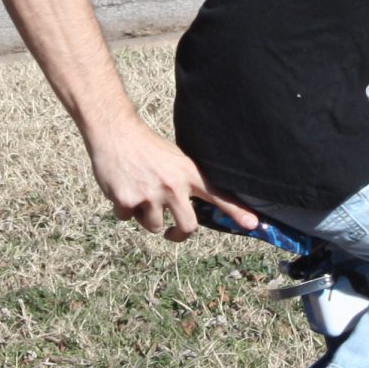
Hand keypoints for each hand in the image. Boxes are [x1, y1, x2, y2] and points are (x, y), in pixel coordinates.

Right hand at [88, 118, 256, 241]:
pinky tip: (121, 187)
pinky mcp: (126, 201)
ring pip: (153, 226)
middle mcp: (173, 186)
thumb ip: (185, 182)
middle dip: (178, 234)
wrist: (115, 133)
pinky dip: (123, 208)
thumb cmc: (146, 146)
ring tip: (139, 192)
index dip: (236, 211)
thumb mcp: (175, 159)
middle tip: (171, 232)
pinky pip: (126, 218)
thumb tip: (193, 208)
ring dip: (146, 217)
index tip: (252, 224)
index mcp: (188, 174)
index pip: (218, 195)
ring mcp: (149, 195)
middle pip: (188, 227)